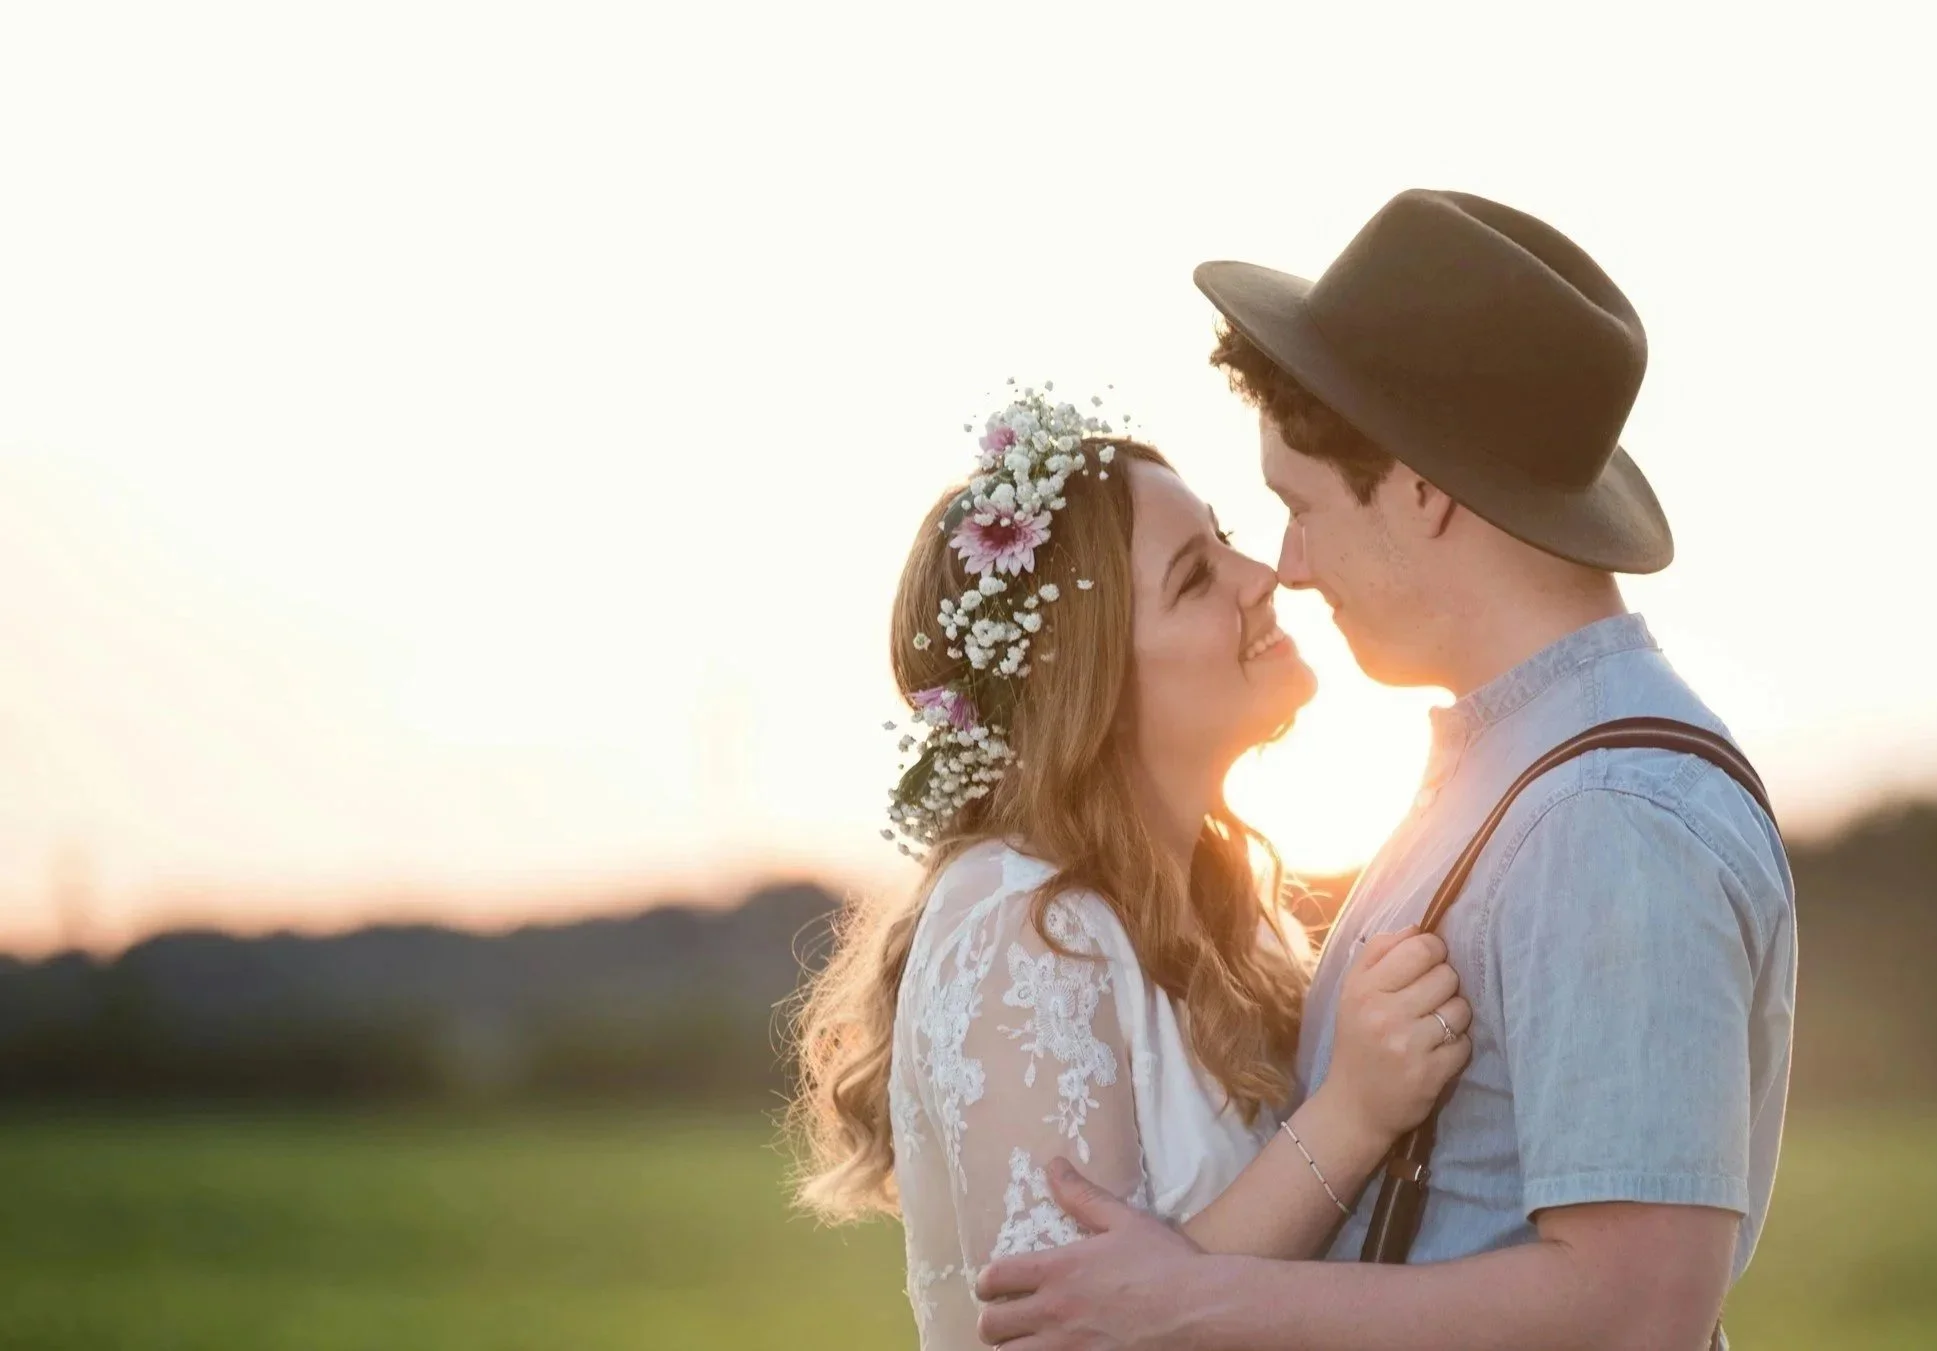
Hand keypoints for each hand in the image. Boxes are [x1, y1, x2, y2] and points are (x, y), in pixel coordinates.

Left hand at [975, 1157, 1208, 1349]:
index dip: (984, 1282)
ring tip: (1023, 1342)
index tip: (990, 1285)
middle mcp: (1056, 1310)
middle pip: (991, 1325)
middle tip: (1004, 1317)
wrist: (1201, 1308)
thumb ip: (1082, 1195)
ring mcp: (1070, 1346)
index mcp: (1059, 1269)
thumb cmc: (1165, 1262)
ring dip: (1012, 1349)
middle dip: (991, 1321)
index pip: (993, 1277)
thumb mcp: (1123, 1219)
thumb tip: (1053, 1165)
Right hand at [1323, 926, 1471, 1139]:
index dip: (1434, 952)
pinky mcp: (1430, 1074)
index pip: (1420, 948)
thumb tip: (1418, 927)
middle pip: (1446, 975)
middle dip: (1444, 985)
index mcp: (1363, 988)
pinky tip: (1437, 1052)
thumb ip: (1379, 952)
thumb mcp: (1353, 992)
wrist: (1354, 1107)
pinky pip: (1465, 1043)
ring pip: (1460, 1008)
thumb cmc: (1357, 1042)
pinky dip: (1457, 1046)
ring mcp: (1408, 1045)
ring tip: (1434, 1027)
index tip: (1429, 965)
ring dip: (1454, 1016)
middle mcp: (1384, 1013)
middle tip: (1428, 1001)